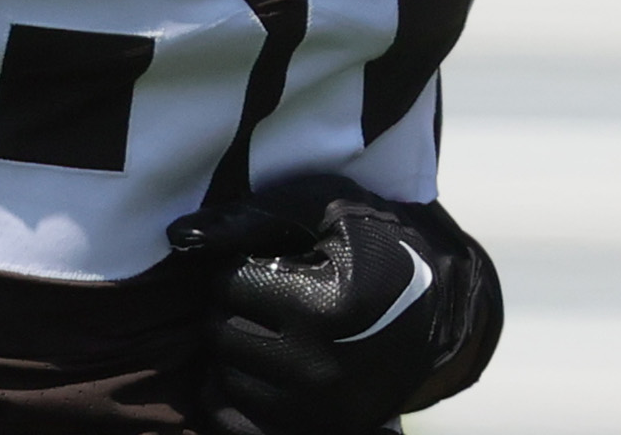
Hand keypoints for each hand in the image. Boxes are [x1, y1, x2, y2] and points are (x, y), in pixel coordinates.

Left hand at [170, 177, 502, 434]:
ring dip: (235, 352)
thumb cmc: (376, 245)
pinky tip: (259, 369)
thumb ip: (249, 217)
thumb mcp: (323, 209)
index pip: (228, 286)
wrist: (443, 311)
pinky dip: (237, 397)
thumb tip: (178, 237)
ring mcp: (322, 411)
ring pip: (227, 380)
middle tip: (263, 299)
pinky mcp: (324, 432)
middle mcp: (320, 369)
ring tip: (270, 330)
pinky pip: (238, 424)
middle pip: (222, 336)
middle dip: (230, 310)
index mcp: (323, 307)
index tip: (265, 264)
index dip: (237, 268)